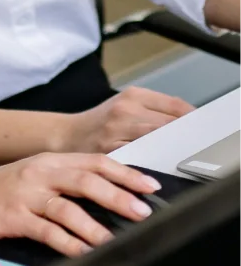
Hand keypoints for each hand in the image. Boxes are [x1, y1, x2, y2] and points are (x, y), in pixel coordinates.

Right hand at [0, 153, 161, 257]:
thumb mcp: (35, 176)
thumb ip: (67, 182)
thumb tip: (109, 196)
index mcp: (50, 161)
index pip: (95, 162)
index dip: (125, 173)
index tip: (150, 185)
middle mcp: (41, 173)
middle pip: (87, 180)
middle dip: (119, 196)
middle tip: (144, 211)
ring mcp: (27, 195)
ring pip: (69, 208)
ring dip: (96, 226)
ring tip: (116, 240)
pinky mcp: (14, 217)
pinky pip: (47, 231)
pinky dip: (68, 243)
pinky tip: (83, 253)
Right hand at [61, 87, 193, 154]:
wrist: (66, 136)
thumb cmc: (99, 122)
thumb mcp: (124, 105)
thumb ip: (153, 110)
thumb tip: (187, 120)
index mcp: (132, 95)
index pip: (175, 105)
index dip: (192, 118)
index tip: (200, 129)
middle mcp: (124, 110)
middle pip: (168, 124)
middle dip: (184, 136)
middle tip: (193, 147)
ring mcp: (116, 131)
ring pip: (156, 141)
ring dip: (171, 151)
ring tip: (178, 158)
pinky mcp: (109, 151)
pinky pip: (139, 158)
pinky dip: (152, 164)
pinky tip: (157, 169)